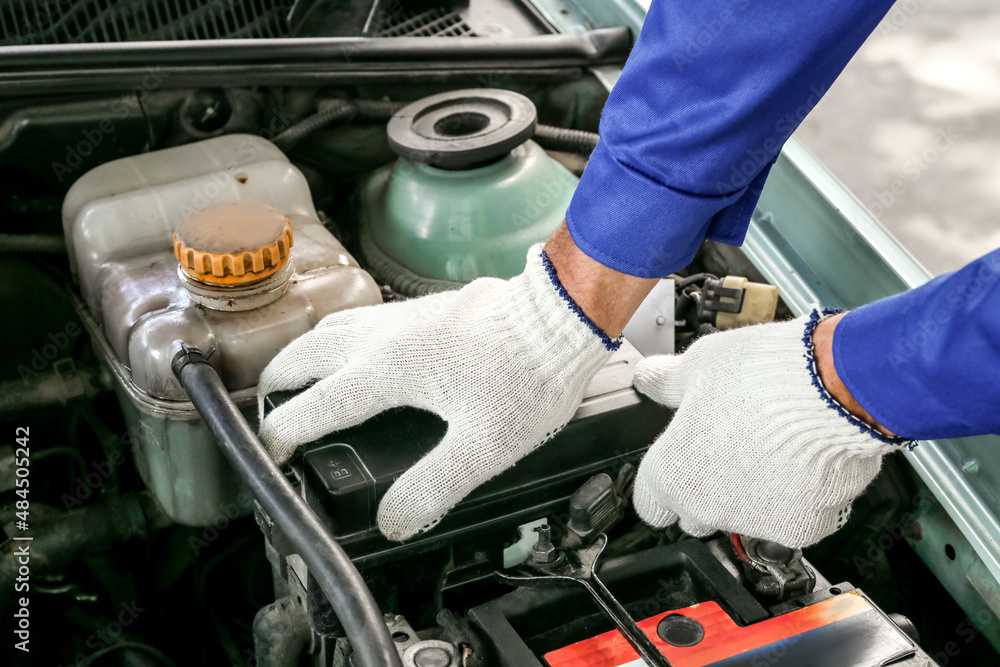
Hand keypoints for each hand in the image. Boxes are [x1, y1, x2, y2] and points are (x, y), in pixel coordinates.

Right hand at [257, 245, 615, 540]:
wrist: (558, 319)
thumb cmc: (527, 378)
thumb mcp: (483, 448)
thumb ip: (432, 487)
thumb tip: (393, 520)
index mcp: (387, 371)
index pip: (313, 406)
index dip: (283, 435)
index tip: (273, 455)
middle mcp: (383, 337)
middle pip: (304, 355)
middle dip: (277, 386)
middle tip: (270, 413)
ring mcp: (401, 316)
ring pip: (329, 330)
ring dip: (303, 357)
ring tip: (299, 381)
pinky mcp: (421, 308)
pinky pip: (359, 319)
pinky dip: (336, 340)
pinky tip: (355, 354)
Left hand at [631, 311, 905, 547]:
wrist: (836, 389)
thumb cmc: (764, 375)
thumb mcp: (700, 364)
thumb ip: (667, 382)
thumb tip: (648, 379)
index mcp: (673, 475)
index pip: (649, 505)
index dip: (662, 484)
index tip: (678, 464)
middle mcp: (708, 508)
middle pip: (694, 515)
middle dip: (707, 490)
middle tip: (729, 447)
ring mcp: (756, 523)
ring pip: (743, 519)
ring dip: (752, 495)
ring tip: (772, 447)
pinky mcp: (802, 527)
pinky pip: (792, 520)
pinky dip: (797, 500)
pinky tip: (805, 462)